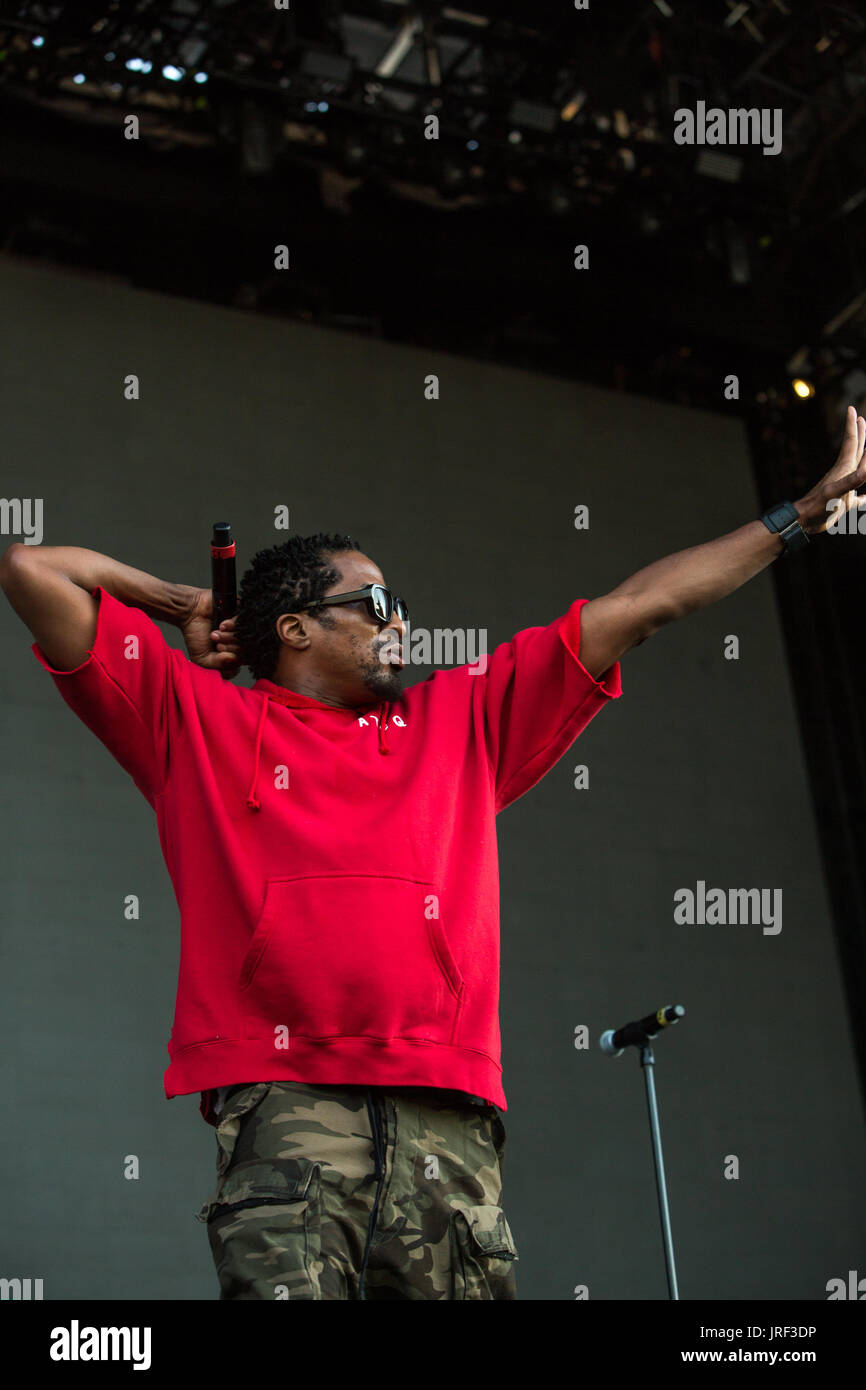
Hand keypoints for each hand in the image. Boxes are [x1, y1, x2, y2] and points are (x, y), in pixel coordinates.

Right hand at [179, 588, 241, 679]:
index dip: (233, 662)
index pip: (245, 661)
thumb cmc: (196, 635)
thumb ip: (220, 665)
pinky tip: (222, 625)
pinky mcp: (242, 613)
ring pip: (247, 637)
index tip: (220, 657)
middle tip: (218, 645)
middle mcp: (240, 639)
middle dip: (230, 650)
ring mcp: (242, 627)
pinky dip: (233, 625)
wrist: (190, 613)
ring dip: (229, 638)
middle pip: (249, 650)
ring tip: (215, 634)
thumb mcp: (204, 659)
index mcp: (234, 651)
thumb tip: (235, 659)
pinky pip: (246, 622)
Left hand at [795, 405, 865, 534]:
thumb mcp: (836, 492)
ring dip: (864, 458)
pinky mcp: (844, 502)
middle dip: (859, 434)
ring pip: (858, 469)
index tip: (851, 409)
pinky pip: (859, 496)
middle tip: (860, 418)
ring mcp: (844, 487)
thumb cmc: (818, 507)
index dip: (853, 427)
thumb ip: (852, 481)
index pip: (852, 442)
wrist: (804, 522)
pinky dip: (865, 494)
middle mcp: (844, 474)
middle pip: (855, 449)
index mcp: (844, 468)